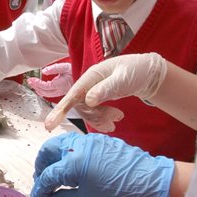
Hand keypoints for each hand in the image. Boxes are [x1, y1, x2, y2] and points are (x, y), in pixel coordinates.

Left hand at [27, 62, 72, 97]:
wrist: (82, 77)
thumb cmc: (75, 71)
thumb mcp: (65, 67)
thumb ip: (54, 68)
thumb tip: (44, 71)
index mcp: (61, 84)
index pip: (46, 86)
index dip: (37, 84)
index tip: (31, 79)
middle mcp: (60, 90)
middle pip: (44, 91)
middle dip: (35, 86)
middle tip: (29, 81)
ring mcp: (59, 93)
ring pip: (46, 94)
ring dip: (38, 89)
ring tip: (32, 83)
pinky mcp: (59, 93)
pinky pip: (48, 94)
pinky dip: (42, 91)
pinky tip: (38, 88)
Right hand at [30, 132, 174, 196]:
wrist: (155, 185)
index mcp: (73, 162)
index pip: (47, 175)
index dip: (40, 188)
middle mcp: (78, 145)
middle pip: (49, 150)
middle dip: (42, 166)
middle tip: (43, 182)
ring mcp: (91, 140)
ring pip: (63, 144)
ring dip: (55, 159)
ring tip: (57, 176)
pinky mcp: (102, 141)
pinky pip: (78, 145)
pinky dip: (70, 156)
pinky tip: (74, 171)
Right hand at [44, 53, 167, 130]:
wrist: (147, 72)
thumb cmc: (136, 71)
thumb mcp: (123, 79)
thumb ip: (106, 88)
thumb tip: (88, 100)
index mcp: (92, 76)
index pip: (73, 94)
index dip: (60, 110)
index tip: (49, 125)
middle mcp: (88, 83)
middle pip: (80, 105)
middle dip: (94, 116)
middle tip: (114, 121)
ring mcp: (92, 91)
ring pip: (87, 111)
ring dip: (99, 119)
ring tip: (117, 120)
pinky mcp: (97, 98)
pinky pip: (93, 112)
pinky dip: (101, 120)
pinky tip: (112, 123)